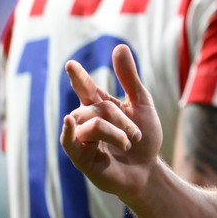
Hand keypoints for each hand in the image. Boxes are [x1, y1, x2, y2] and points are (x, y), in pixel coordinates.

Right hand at [61, 44, 163, 199]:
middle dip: (121, 119)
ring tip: (129, 144)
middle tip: (135, 135)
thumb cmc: (145, 139)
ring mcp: (82, 139)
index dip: (79, 77)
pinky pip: (70, 141)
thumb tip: (119, 47)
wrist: (148, 170)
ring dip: (115, 132)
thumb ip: (129, 78)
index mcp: (101, 107)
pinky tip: (68, 123)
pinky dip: (70, 132)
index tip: (71, 65)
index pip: (86, 89)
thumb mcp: (141, 105)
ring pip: (91, 124)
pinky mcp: (80, 158)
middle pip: (97, 108)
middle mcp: (87, 121)